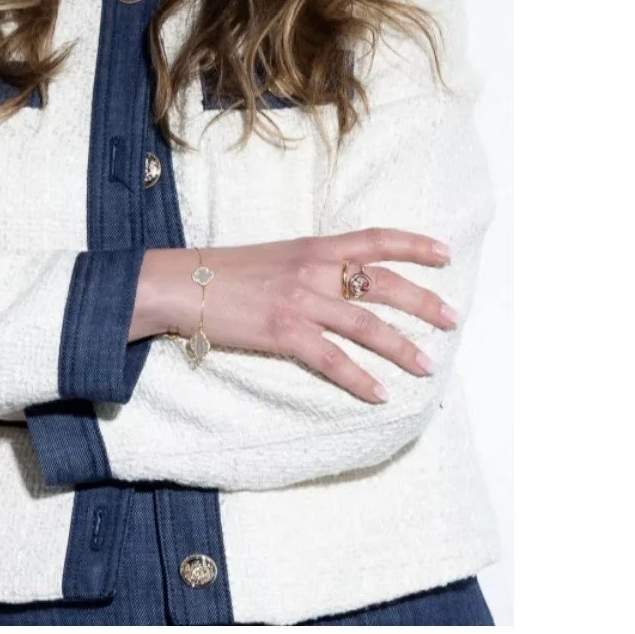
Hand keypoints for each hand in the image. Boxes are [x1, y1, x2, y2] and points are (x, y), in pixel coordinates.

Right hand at [144, 229, 458, 404]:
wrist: (182, 283)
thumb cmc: (229, 272)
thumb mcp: (280, 256)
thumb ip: (316, 264)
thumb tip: (347, 280)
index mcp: (316, 246)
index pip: (376, 239)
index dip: (415, 244)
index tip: (446, 254)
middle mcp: (315, 268)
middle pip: (383, 283)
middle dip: (423, 301)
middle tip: (452, 319)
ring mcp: (301, 300)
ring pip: (366, 325)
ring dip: (402, 348)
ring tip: (427, 367)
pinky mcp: (283, 331)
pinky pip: (332, 359)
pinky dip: (360, 379)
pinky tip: (380, 394)